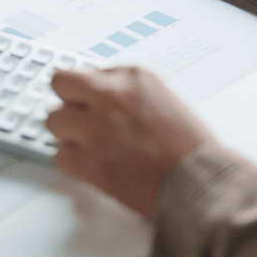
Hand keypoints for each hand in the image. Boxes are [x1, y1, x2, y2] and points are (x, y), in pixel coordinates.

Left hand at [46, 66, 216, 217]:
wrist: (202, 183)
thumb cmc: (192, 149)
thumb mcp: (165, 100)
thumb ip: (130, 95)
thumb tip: (103, 100)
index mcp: (132, 77)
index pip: (88, 72)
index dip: (90, 93)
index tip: (93, 104)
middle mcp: (109, 96)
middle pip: (60, 84)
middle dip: (68, 101)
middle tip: (79, 118)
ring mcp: (95, 128)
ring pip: (54, 120)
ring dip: (68, 133)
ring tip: (90, 145)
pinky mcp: (89, 161)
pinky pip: (60, 155)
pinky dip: (73, 162)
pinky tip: (93, 165)